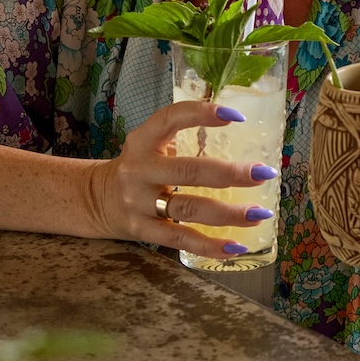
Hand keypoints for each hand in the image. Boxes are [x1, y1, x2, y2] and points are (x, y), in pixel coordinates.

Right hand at [86, 100, 277, 258]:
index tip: (237, 116)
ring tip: (259, 214)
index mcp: (142, 141)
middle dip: (229, 173)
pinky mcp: (141, 230)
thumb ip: (185, 141)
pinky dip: (209, 246)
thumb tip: (246, 140)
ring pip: (188, 208)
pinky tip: (235, 247)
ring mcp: (138, 203)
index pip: (171, 119)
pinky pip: (180, 239)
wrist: (96, 200)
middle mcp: (138, 169)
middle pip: (187, 171)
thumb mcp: (150, 146)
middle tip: (263, 173)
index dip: (202, 114)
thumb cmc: (140, 169)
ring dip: (228, 213)